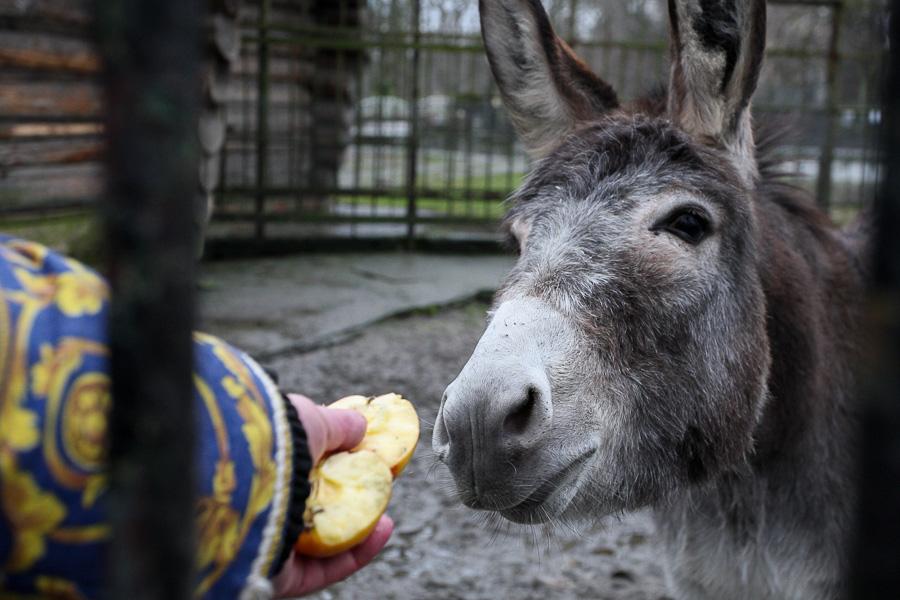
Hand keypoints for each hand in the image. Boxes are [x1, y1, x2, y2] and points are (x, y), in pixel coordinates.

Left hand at [272, 394, 393, 597]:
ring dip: (360, 529)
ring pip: (320, 542)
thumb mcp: (308, 419)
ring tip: (388, 516)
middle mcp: (262, 504)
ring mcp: (268, 541)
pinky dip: (356, 553)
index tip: (369, 458)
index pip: (301, 468)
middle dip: (351, 501)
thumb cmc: (270, 440)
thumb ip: (337, 424)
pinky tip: (383, 530)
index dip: (338, 464)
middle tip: (381, 488)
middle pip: (311, 508)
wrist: (236, 477)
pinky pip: (322, 569)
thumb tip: (361, 425)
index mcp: (262, 465)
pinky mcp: (277, 575)